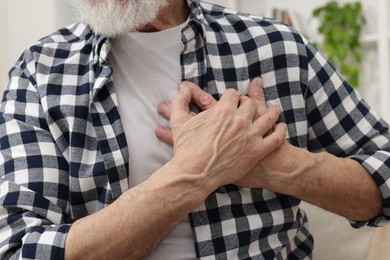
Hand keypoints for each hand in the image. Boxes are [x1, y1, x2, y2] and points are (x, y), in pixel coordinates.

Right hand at [165, 81, 285, 187]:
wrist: (195, 174)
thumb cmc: (186, 149)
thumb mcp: (179, 122)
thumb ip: (180, 101)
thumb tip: (181, 88)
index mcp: (223, 109)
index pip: (233, 95)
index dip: (233, 96)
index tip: (233, 100)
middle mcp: (240, 120)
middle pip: (250, 104)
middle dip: (250, 103)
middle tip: (251, 106)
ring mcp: (250, 136)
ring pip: (268, 118)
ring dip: (272, 111)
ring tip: (275, 109)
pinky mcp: (257, 151)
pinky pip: (275, 138)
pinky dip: (280, 131)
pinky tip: (282, 127)